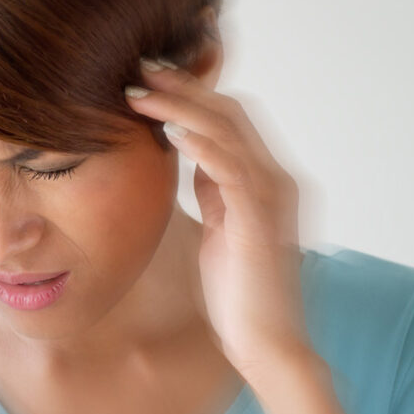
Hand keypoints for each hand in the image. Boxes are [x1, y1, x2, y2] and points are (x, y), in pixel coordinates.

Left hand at [123, 57, 309, 376]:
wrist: (265, 343)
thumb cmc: (238, 290)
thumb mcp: (218, 225)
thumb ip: (211, 188)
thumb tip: (187, 153)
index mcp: (262, 180)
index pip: (228, 119)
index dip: (190, 94)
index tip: (147, 79)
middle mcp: (274, 179)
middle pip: (230, 112)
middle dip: (183, 87)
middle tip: (139, 69)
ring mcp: (272, 198)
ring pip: (230, 131)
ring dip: (182, 108)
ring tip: (141, 93)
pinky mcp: (261, 222)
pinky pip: (234, 171)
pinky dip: (205, 147)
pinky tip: (173, 132)